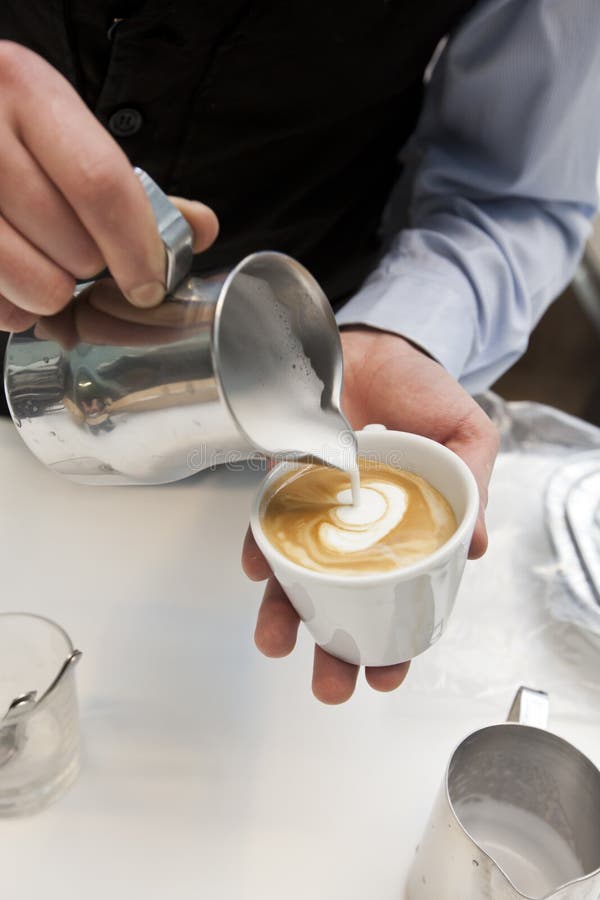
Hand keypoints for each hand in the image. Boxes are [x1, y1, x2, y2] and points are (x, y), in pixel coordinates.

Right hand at [0, 42, 217, 332]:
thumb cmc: (6, 135)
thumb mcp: (65, 138)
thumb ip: (132, 188)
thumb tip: (202, 228)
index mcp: (27, 90)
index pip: (100, 183)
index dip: (135, 247)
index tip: (149, 283)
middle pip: (71, 242)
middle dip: (90, 268)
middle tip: (79, 256)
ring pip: (31, 279)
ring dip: (51, 293)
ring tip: (45, 269)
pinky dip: (12, 308)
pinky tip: (13, 285)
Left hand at [242, 327, 498, 703]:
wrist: (376, 344)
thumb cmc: (423, 392)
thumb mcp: (468, 437)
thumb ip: (472, 489)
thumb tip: (474, 549)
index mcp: (402, 531)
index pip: (396, 600)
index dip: (392, 642)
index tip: (385, 676)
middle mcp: (353, 530)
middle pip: (340, 602)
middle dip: (334, 650)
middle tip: (331, 686)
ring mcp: (315, 509)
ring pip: (293, 575)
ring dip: (284, 613)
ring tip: (279, 641)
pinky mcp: (281, 480)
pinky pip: (263, 522)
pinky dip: (258, 547)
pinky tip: (258, 567)